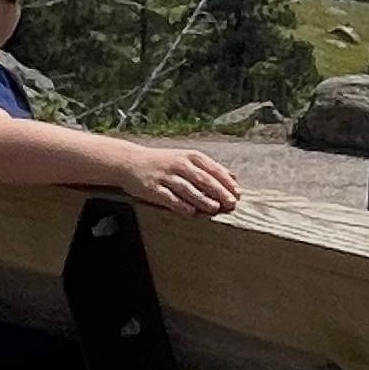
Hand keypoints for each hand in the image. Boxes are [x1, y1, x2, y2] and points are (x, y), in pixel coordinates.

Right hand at [115, 145, 242, 216]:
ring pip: (187, 189)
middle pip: (202, 179)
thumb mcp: (186, 159)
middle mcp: (178, 164)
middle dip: (218, 191)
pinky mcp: (152, 188)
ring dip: (202, 199)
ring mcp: (165, 176)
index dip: (226, 182)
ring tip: (215, 209)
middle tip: (231, 203)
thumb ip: (209, 168)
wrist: (131, 162)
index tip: (238, 193)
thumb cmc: (163, 162)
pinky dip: (180, 205)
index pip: (212, 168)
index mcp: (189, 156)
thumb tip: (233, 177)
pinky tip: (191, 212)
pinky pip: (169, 198)